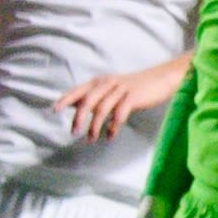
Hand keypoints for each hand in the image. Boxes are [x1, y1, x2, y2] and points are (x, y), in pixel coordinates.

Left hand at [59, 55, 186, 142]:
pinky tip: (110, 135)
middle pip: (88, 100)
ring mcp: (121, 89)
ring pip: (102, 108)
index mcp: (101, 81)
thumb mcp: (113, 88)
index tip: (54, 110)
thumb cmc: (136, 87)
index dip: (65, 99)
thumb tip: (75, 105)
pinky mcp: (133, 96)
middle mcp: (108, 83)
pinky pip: (119, 113)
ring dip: (95, 126)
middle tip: (74, 132)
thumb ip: (96, 96)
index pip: (79, 90)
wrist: (162, 78)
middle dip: (79, 118)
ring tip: (91, 139)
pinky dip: (113, 126)